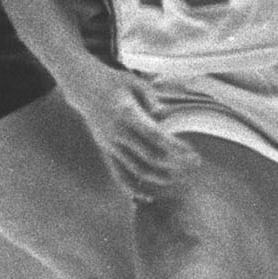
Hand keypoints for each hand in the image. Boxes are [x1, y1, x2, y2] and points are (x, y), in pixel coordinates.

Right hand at [66, 67, 199, 200]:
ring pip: (135, 170)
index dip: (176, 147)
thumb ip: (149, 96)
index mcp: (126, 114)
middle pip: (150, 156)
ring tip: (177, 179)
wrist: (83, 87)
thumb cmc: (113, 82)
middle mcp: (117, 133)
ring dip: (158, 178)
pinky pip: (118, 175)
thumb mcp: (133, 81)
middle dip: (174, 164)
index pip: (156, 136)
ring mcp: (109, 144)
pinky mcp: (105, 151)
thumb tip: (162, 115)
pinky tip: (147, 197)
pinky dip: (131, 188)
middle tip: (194, 166)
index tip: (192, 153)